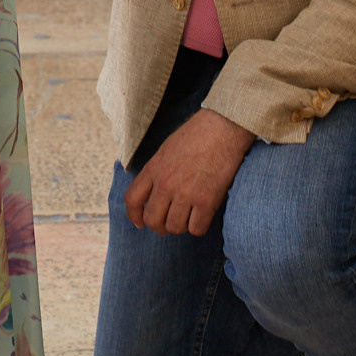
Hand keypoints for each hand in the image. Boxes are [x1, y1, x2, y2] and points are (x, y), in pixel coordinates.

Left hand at [123, 109, 255, 235]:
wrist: (223, 127)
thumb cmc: (198, 134)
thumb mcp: (167, 150)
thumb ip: (158, 171)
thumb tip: (156, 193)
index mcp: (154, 168)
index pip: (132, 199)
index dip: (134, 216)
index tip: (140, 223)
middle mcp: (166, 183)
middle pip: (152, 220)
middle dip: (160, 226)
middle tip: (170, 223)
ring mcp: (186, 193)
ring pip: (175, 228)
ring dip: (181, 226)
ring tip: (189, 215)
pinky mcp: (207, 200)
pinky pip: (196, 229)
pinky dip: (199, 226)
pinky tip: (203, 215)